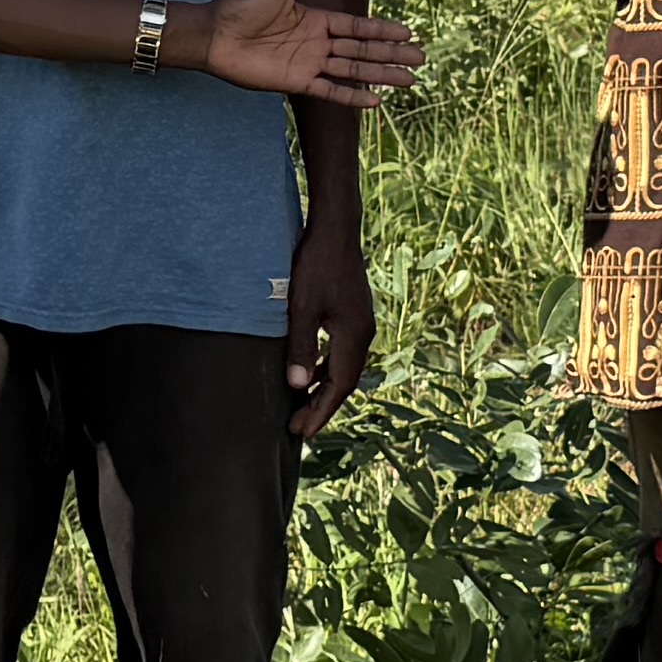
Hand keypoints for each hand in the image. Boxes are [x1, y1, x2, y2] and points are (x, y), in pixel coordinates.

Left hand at [188, 0, 427, 105]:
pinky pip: (329, 90)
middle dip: (391, 55)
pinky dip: (351, 97)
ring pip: (353, 71)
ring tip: (409, 81)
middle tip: (421, 59)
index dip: (382, 30)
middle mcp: (316, 43)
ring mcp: (308, 63)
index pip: (357, 27)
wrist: (213, 34)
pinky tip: (375, 101)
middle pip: (362, 50)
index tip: (408, 33)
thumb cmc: (241, 5)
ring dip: (380, 75)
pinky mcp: (295, 82)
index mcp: (316, 19)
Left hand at [282, 213, 374, 441]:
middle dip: (322, 406)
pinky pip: (343, 351)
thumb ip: (301, 346)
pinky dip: (327, 367)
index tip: (302, 432)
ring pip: (344, 366)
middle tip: (299, 427)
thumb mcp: (301, 306)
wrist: (335, 229)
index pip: (338, 386)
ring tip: (303, 405)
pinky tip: (311, 370)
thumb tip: (298, 386)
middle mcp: (364, 333)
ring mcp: (361, 322)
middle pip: (345, 381)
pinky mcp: (354, 312)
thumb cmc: (315, 265)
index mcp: (354, 336)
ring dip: (324, 388)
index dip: (320, 411)